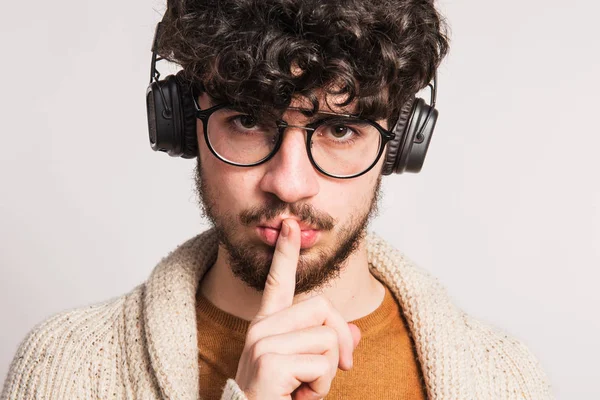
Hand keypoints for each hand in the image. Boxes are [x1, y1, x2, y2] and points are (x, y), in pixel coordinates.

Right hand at [234, 219, 360, 399]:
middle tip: (338, 369)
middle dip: (340, 340)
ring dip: (328, 373)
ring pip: (326, 339)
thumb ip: (329, 347)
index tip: (289, 225)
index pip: (278, 281)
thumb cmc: (278, 397)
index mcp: (268, 325)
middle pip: (323, 307)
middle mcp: (261, 327)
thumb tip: (356, 332)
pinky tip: (298, 396)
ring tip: (303, 389)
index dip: (285, 253)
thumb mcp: (308, 370)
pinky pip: (322, 365)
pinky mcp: (270, 361)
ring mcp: (263, 342)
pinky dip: (322, 388)